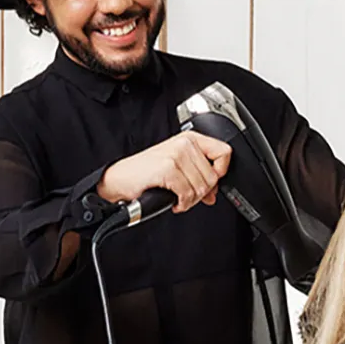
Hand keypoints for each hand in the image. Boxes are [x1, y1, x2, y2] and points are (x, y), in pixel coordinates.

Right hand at [98, 132, 232, 212]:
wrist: (119, 179)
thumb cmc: (145, 173)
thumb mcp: (176, 169)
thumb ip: (198, 176)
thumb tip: (213, 193)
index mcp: (190, 139)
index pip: (225, 152)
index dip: (221, 172)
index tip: (210, 182)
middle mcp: (185, 144)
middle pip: (213, 176)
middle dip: (201, 193)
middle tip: (186, 194)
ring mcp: (176, 155)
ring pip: (202, 188)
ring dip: (191, 200)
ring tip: (178, 197)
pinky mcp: (168, 169)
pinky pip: (188, 194)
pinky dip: (182, 204)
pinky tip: (173, 201)